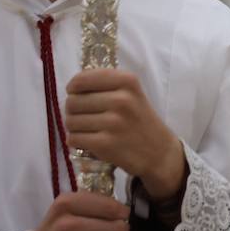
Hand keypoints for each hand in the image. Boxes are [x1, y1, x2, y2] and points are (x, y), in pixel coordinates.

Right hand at [19, 191, 128, 230]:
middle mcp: (67, 226)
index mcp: (66, 205)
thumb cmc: (56, 229)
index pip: (110, 206)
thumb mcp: (66, 206)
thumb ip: (92, 201)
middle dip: (123, 230)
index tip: (122, 215)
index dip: (122, 212)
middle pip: (118, 228)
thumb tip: (123, 210)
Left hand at [65, 68, 185, 200]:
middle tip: (84, 116)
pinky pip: (73, 138)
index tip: (75, 93)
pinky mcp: (105, 144)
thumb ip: (106, 84)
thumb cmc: (140, 119)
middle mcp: (121, 99)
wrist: (158, 151)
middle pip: (73, 101)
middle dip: (73, 110)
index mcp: (127, 81)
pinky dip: (76, 140)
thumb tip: (72, 86)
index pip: (82, 79)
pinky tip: (87, 140)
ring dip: (73, 126)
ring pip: (70, 120)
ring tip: (87, 129)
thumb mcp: (132, 93)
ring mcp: (113, 122)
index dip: (73, 87)